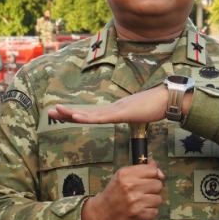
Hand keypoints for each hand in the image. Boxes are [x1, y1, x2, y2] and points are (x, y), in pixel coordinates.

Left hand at [50, 85, 182, 124]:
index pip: (92, 114)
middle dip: (67, 112)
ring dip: (73, 113)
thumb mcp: (138, 115)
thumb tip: (131, 119)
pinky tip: (77, 117)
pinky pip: (102, 117)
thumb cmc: (155, 107)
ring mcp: (116, 109)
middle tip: (50, 111)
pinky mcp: (122, 112)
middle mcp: (112, 108)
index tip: (61, 114)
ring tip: (57, 112)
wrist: (168, 100)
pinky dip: (89, 118)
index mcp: (115, 110)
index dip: (76, 114)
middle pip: (86, 112)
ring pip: (91, 114)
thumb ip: (132, 117)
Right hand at [80, 160, 164, 219]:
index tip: (152, 179)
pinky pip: (155, 212)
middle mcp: (131, 187)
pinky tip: (141, 210)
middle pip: (158, 185)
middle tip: (144, 192)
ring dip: (152, 201)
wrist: (102, 212)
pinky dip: (149, 212)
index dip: (155, 175)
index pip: (153, 170)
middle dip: (154, 189)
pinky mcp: (138, 215)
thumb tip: (157, 167)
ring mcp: (135, 202)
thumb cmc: (114, 192)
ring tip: (142, 202)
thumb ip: (141, 169)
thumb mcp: (123, 175)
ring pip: (158, 199)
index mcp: (126, 174)